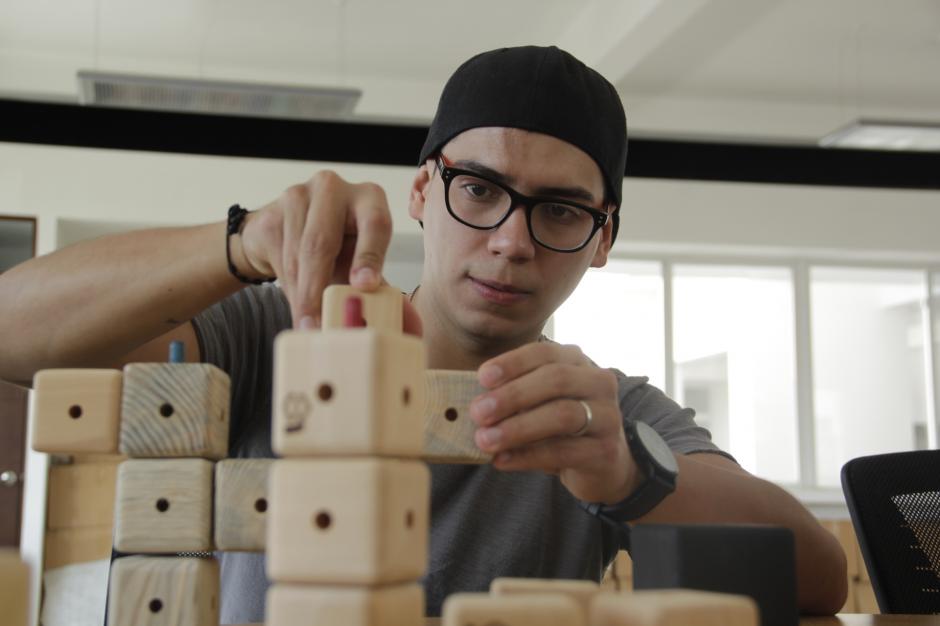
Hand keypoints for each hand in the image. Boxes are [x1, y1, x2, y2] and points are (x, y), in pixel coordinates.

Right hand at [234, 170, 419, 333]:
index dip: (369, 256)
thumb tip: (411, 324)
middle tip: (320, 326)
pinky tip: (298, 306)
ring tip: (309, 325)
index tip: (364, 286)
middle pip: (323, 241)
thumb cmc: (339, 250)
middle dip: (319, 289)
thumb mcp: (363, 266)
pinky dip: (289, 290)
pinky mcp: (270, 213)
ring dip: (302, 296)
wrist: (289, 234)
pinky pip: (279, 259)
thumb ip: (386, 292)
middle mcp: (333, 188)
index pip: (374, 224)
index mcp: (369, 197)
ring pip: (298, 256)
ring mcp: (298, 196)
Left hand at [469, 342, 639, 503]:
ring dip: (517, 428)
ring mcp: (607, 416)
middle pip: (556, 380)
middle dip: (513, 395)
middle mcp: (598, 382)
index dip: (513, 363)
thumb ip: (513, 395)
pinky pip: (563, 451)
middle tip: (478, 413)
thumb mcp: (539, 402)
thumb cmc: (560, 426)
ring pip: (562, 415)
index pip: (545, 353)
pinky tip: (502, 460)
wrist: (603, 464)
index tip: (482, 378)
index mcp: (578, 362)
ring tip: (485, 440)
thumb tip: (473, 401)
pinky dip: (527, 456)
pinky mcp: (606, 451)